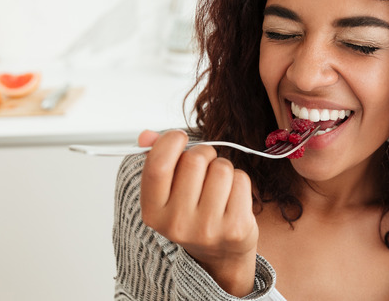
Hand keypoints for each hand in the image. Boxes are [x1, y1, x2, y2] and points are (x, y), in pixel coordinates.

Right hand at [138, 129, 258, 295]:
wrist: (221, 253)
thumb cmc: (193, 215)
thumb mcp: (168, 193)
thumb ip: (156, 161)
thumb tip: (147, 135)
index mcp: (153, 212)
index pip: (158, 165)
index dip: (170, 141)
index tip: (179, 138)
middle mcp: (177, 224)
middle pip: (194, 160)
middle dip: (203, 155)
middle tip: (205, 168)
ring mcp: (208, 228)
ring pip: (222, 168)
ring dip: (223, 168)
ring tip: (219, 186)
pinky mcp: (236, 228)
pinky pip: (241, 180)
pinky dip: (240, 181)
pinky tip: (232, 198)